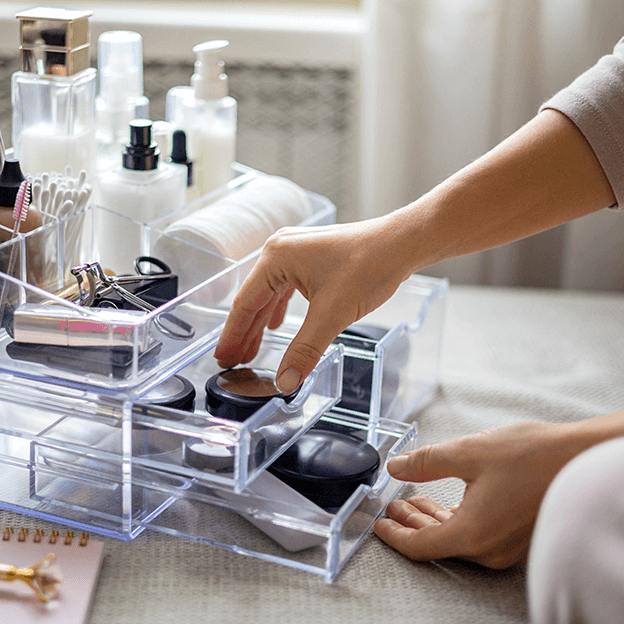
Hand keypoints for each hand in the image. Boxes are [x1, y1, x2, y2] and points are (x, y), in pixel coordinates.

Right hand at [214, 218, 411, 391]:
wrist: (401, 243)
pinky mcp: (311, 258)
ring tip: (250, 351)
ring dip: (260, 324)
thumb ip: (305, 350)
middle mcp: (280, 251)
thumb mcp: (332, 314)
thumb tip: (286, 381)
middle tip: (231, 362)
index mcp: (276, 258)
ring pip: (269, 296)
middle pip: (254, 300)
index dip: (233, 336)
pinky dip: (278, 310)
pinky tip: (275, 326)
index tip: (222, 359)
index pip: (245, 304)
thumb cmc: (369, 264)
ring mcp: (295, 252)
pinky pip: (285, 289)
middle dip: (244, 334)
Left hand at [374, 422, 590, 568]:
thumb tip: (397, 466)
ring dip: (432, 521)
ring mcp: (506, 546)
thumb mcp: (469, 452)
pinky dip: (456, 520)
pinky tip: (448, 501)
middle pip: (438, 545)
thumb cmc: (535, 456)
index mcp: (473, 534)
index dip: (394, 534)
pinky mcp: (518, 536)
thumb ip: (427, 461)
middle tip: (393, 505)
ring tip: (413, 499)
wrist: (588, 459)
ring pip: (458, 539)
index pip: (420, 546)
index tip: (379, 523)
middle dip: (410, 524)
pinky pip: (477, 535)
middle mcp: (489, 549)